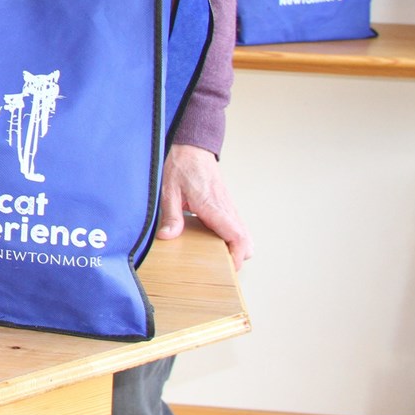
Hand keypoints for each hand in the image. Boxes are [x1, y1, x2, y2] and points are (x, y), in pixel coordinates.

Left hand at [157, 143, 253, 270]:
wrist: (193, 147)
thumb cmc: (181, 165)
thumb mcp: (169, 190)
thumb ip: (171, 215)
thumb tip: (168, 236)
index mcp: (213, 206)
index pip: (237, 236)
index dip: (237, 256)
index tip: (228, 267)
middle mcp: (226, 208)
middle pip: (246, 241)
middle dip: (238, 257)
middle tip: (219, 265)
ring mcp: (228, 206)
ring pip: (244, 234)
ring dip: (235, 247)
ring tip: (215, 255)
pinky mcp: (226, 204)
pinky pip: (236, 226)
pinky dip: (232, 237)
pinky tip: (213, 240)